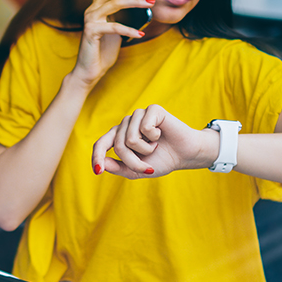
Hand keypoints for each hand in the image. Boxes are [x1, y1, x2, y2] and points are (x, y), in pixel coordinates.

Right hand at [72, 0, 153, 87]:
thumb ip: (122, 16)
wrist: (89, 71)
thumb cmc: (103, 50)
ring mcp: (90, 20)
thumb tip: (143, 6)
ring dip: (135, 2)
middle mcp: (91, 10)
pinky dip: (129, 30)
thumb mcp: (116, 30)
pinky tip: (140, 34)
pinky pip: (114, 27)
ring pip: (114, 4)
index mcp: (97, 7)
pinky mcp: (92, 32)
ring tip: (150, 4)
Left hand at [91, 105, 218, 178]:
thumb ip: (118, 168)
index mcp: (119, 136)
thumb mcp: (136, 171)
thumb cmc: (161, 160)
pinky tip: (161, 134)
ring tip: (155, 146)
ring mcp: (138, 115)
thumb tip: (101, 164)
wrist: (185, 155)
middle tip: (147, 166)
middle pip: (120, 146)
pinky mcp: (152, 109)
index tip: (97, 171)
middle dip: (134, 161)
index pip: (101, 144)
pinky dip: (154, 137)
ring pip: (130, 139)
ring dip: (145, 150)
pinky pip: (144, 128)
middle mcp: (126, 123)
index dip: (97, 157)